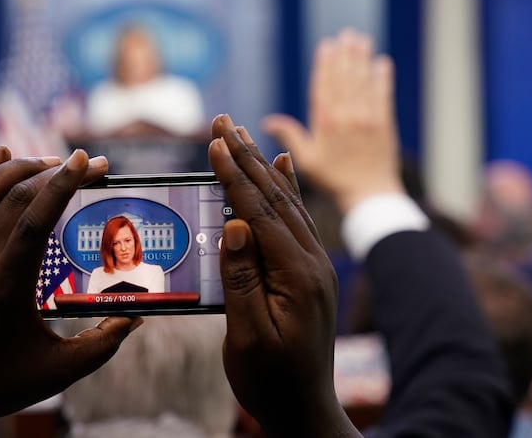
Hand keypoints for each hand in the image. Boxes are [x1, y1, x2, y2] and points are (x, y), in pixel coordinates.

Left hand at [0, 148, 140, 436]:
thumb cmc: (1, 385)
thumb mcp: (60, 371)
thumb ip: (102, 343)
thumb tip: (135, 316)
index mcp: (6, 285)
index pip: (34, 219)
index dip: (61, 185)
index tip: (86, 160)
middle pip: (15, 198)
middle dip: (56, 172)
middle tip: (93, 164)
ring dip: (21, 169)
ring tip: (55, 161)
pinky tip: (1, 154)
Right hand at [211, 114, 359, 437]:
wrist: (305, 410)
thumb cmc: (269, 380)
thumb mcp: (248, 336)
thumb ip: (242, 279)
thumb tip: (236, 224)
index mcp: (296, 276)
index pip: (260, 213)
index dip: (235, 176)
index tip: (216, 142)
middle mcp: (312, 263)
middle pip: (276, 198)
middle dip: (248, 158)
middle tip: (225, 122)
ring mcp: (316, 266)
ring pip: (287, 204)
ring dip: (263, 167)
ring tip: (244, 135)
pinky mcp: (311, 271)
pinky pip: (297, 220)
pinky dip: (287, 188)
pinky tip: (283, 166)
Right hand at [262, 29, 402, 212]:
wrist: (369, 195)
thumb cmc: (333, 180)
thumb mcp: (306, 160)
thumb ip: (289, 136)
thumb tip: (267, 121)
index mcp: (326, 123)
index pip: (325, 86)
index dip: (325, 64)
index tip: (326, 44)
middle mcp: (347, 116)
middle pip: (345, 78)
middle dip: (345, 54)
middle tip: (346, 35)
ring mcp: (368, 118)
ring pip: (363, 81)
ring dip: (362, 59)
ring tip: (361, 40)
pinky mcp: (385, 124)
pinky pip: (383, 94)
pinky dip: (382, 78)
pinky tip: (381, 63)